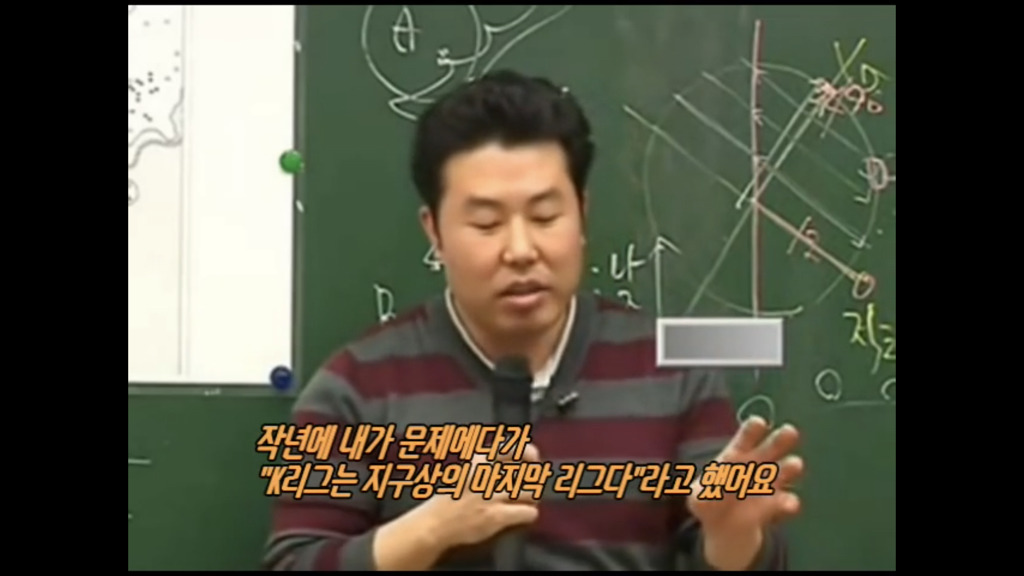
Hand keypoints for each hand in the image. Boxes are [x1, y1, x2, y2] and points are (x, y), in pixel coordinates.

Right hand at [418, 444, 541, 549]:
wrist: (435, 524)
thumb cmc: (451, 499)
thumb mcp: (467, 471)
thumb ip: (488, 464)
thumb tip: (518, 460)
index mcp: (480, 460)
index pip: (513, 447)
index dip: (529, 453)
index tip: (532, 460)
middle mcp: (487, 474)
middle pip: (526, 472)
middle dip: (530, 482)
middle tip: (527, 489)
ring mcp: (492, 496)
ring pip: (530, 492)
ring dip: (530, 499)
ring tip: (524, 503)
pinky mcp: (496, 516)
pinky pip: (527, 512)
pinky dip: (528, 515)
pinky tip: (522, 516)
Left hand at [687, 417, 802, 534]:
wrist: (722, 526)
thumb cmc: (709, 501)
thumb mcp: (700, 497)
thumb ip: (707, 493)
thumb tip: (718, 489)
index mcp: (736, 456)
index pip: (745, 438)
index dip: (751, 431)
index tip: (758, 423)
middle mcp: (756, 466)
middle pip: (770, 449)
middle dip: (779, 440)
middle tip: (790, 432)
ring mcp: (768, 484)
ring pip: (783, 472)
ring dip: (789, 468)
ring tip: (795, 464)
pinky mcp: (776, 506)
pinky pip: (786, 503)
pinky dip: (788, 502)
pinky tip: (789, 504)